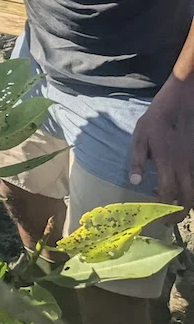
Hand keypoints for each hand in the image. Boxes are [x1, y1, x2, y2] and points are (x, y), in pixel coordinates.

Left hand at [129, 78, 193, 218]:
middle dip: (180, 214)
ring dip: (189, 204)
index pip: (167, 195)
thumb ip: (137, 160)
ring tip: (179, 210)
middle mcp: (185, 168)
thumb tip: (135, 182)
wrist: (181, 102)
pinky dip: (193, 190)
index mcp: (167, 164)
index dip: (164, 209)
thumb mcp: (140, 137)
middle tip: (171, 221)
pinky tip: (186, 190)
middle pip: (188, 199)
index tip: (159, 219)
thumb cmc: (157, 119)